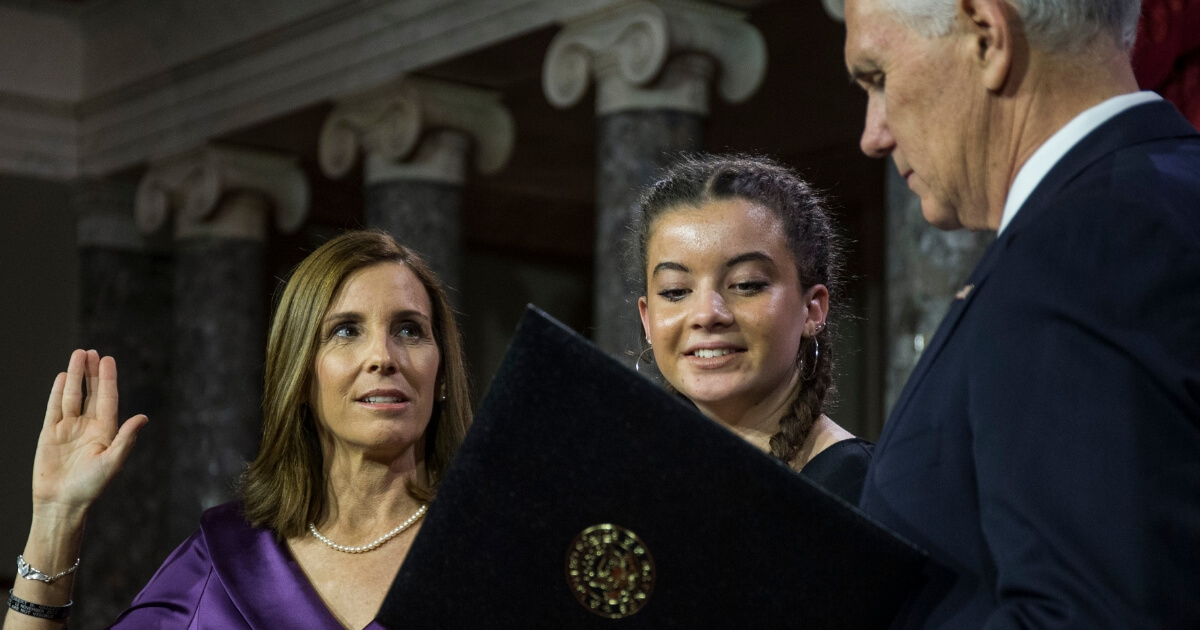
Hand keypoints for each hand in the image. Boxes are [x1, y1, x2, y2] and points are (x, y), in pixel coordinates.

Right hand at [31, 349, 147, 519]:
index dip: (108, 379)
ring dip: (75, 376)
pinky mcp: (50, 434)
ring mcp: (68, 429)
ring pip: (72, 396)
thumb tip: (143, 417)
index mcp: (105, 432)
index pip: (108, 399)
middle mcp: (88, 427)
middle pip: (91, 393)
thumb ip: (126, 438)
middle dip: (92, 372)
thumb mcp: (112, 462)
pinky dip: (58, 392)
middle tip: (92, 352)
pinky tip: (62, 377)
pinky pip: (54, 408)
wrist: (61, 503)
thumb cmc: (90, 487)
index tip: (108, 359)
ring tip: (78, 355)